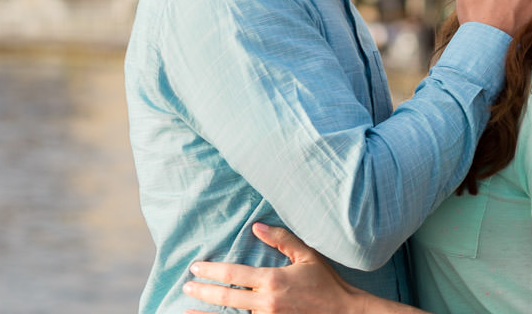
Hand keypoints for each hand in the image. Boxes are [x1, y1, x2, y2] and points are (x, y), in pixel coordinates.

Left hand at [184, 223, 362, 313]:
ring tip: (186, 312)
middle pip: (226, 298)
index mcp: (273, 280)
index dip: (211, 270)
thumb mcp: (307, 255)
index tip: (196, 267)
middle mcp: (267, 303)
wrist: (345, 313)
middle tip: (186, 286)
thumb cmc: (327, 283)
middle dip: (202, 292)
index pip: (233, 274)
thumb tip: (256, 226)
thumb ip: (281, 239)